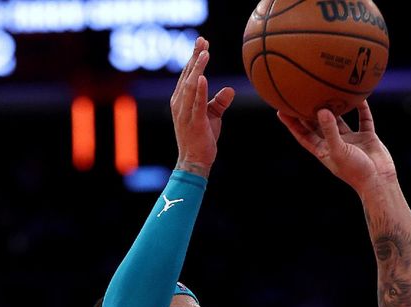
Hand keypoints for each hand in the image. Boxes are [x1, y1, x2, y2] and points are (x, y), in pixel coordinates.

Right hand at [171, 37, 234, 177]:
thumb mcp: (213, 116)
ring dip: (197, 67)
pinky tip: (201, 76)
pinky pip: (196, 103)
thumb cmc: (202, 138)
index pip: (188, 75)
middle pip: (187, 75)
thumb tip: (230, 89)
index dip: (194, 58)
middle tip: (203, 40)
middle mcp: (180, 103)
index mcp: (182, 100)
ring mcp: (185, 112)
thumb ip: (219, 102)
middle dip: (194, 56)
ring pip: (190, 85)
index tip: (202, 44)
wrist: (195, 161)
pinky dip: (198, 89)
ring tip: (205, 52)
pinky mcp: (194, 121)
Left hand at [277, 102, 395, 195]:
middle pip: (318, 124)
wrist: (379, 181)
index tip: (281, 111)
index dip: (292, 124)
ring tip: (327, 90)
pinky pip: (363, 119)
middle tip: (302, 93)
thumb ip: (330, 130)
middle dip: (309, 111)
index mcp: (323, 150)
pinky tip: (359, 95)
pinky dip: (362, 108)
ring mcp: (351, 140)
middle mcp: (335, 144)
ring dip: (335, 107)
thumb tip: (322, 110)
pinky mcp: (366, 137)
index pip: (303, 135)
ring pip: (340, 120)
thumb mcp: (339, 151)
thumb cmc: (355, 171)